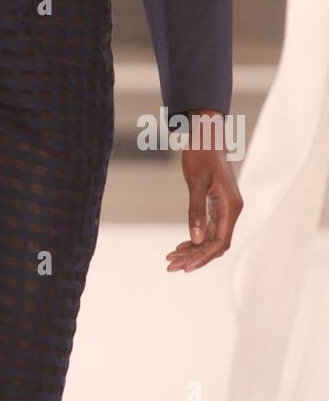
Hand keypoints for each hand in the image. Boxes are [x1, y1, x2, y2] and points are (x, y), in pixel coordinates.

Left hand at [166, 109, 242, 272]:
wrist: (205, 133)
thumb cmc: (201, 153)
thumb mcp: (195, 182)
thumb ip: (196, 210)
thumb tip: (195, 239)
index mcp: (231, 206)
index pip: (220, 242)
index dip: (203, 257)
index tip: (185, 267)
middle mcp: (231, 210)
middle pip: (215, 244)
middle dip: (194, 257)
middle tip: (170, 266)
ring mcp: (225, 207)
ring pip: (211, 237)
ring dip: (192, 250)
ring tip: (171, 258)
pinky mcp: (217, 204)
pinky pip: (209, 228)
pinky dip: (195, 238)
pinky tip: (181, 246)